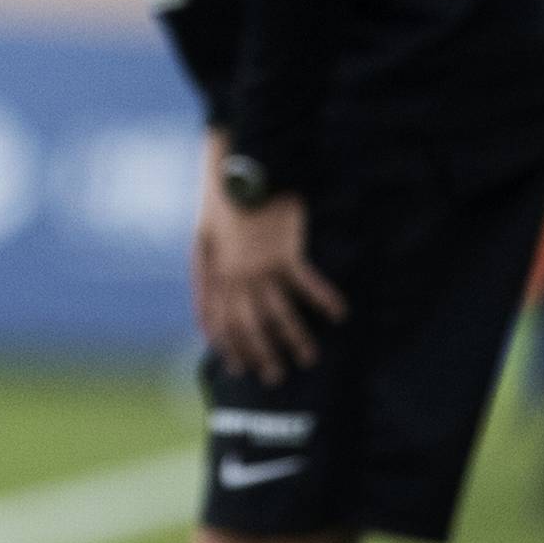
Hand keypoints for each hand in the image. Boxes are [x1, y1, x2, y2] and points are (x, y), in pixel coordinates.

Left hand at [193, 141, 346, 384]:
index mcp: (212, 270)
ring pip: (277, 313)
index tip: (240, 367)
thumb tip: (208, 306)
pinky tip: (339, 314)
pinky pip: (306, 285)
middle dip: (260, 354)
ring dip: (295, 339)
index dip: (228, 346)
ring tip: (309, 358)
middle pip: (247, 325)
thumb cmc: (222, 198)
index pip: (218, 320)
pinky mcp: (283, 251)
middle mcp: (233, 274)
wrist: (238, 166)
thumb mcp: (204, 235)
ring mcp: (258, 265)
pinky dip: (324, 299)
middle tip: (275, 377)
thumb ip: (206, 272)